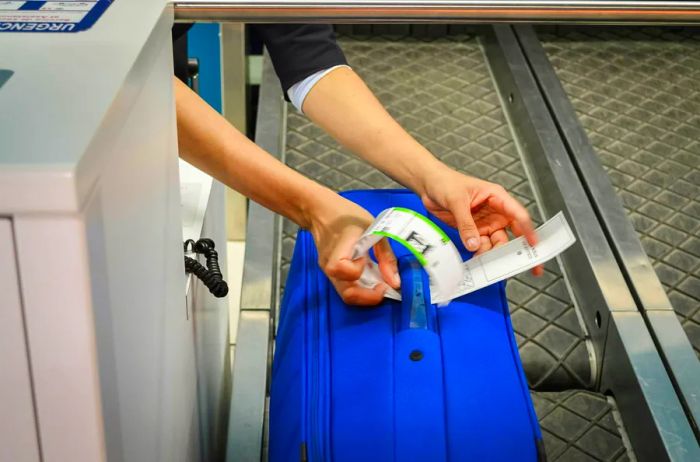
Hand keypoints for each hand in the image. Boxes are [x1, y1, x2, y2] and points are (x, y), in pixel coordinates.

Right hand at [308, 194, 399, 304]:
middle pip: (346, 293)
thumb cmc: (348, 215)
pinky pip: (346, 287)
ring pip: (346, 295)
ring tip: (379, 284)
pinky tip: (370, 278)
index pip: (341, 269)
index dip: (357, 269)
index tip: (367, 259)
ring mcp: (328, 271)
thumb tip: (395, 282)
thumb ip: (386, 255)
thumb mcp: (373, 227)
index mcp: (338, 248)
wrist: (321, 213)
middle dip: (369, 296)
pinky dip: (360, 288)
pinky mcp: (332, 274)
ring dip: (366, 295)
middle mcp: (330, 264)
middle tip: (384, 287)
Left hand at [420, 166, 542, 275]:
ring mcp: (484, 223)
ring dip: (492, 253)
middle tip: (517, 263)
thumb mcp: (457, 200)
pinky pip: (480, 245)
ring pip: (495, 242)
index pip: (518, 215)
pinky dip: (480, 253)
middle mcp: (494, 211)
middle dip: (515, 248)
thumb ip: (466, 223)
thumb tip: (474, 243)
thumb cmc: (446, 182)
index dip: (528, 230)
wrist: (428, 186)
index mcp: (497, 197)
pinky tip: (477, 259)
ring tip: (487, 261)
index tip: (534, 244)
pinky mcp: (473, 231)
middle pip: (511, 233)